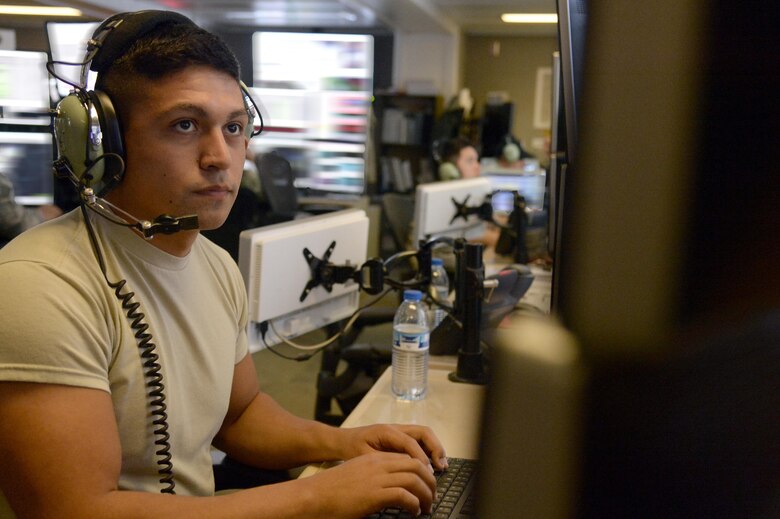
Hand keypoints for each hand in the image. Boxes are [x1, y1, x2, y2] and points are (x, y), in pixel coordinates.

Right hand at [304, 451, 436, 516]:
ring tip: (426, 506)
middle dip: (429, 481)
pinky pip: (405, 496)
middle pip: (416, 465)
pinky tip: (413, 512)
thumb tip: (390, 490)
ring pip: (414, 479)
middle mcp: (378, 464)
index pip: (408, 458)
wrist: (312, 496)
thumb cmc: (331, 491)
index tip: (425, 484)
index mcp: (374, 458)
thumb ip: (373, 477)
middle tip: (432, 496)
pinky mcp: (374, 494)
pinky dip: (414, 504)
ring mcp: (377, 478)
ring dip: (426, 494)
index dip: (421, 471)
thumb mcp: (356, 476)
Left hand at [337, 423, 447, 470]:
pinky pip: (419, 441)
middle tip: (442, 466)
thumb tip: (403, 470)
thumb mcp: (364, 458)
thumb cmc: (351, 449)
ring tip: (442, 465)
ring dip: (435, 448)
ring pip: (424, 435)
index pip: (410, 442)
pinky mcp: (400, 438)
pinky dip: (429, 450)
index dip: (421, 458)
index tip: (428, 473)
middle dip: (435, 448)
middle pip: (423, 432)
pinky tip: (432, 464)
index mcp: (386, 431)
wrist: (342, 441)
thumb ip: (383, 462)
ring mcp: (399, 432)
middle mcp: (396, 428)